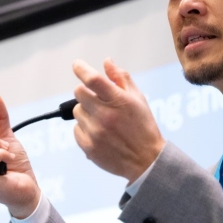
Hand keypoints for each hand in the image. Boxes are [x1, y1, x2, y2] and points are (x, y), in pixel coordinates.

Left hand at [72, 58, 164, 182]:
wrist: (146, 161)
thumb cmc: (143, 126)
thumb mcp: (138, 99)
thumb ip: (121, 78)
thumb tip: (106, 61)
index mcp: (119, 101)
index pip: (93, 79)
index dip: (81, 68)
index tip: (76, 65)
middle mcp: (105, 116)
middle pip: (79, 92)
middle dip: (86, 92)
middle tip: (98, 100)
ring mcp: (95, 132)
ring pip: (77, 112)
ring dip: (86, 112)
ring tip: (103, 121)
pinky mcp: (89, 147)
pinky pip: (76, 130)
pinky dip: (85, 129)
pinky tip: (100, 133)